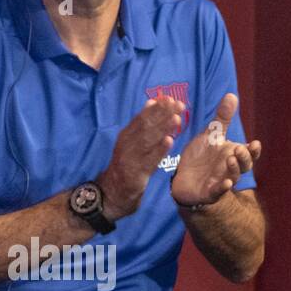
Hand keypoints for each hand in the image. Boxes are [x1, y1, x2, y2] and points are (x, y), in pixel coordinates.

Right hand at [97, 95, 185, 219]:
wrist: (112, 192)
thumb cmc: (126, 164)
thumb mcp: (130, 142)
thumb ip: (141, 125)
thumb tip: (152, 103)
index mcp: (126, 135)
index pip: (141, 118)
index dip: (156, 108)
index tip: (169, 98)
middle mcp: (127, 144)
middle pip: (145, 126)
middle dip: (162, 114)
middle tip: (178, 104)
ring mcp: (130, 158)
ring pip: (148, 141)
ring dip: (162, 129)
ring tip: (176, 118)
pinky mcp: (135, 173)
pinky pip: (149, 160)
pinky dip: (158, 150)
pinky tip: (169, 141)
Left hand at [171, 93, 261, 207]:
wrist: (182, 177)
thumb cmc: (201, 156)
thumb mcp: (210, 135)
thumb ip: (222, 118)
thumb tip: (231, 94)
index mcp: (232, 155)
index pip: (249, 153)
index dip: (254, 150)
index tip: (256, 142)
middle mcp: (230, 169)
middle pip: (244, 166)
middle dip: (244, 158)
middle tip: (239, 148)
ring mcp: (220, 181)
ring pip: (233, 177)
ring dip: (234, 169)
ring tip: (230, 159)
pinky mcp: (208, 192)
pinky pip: (218, 192)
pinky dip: (222, 188)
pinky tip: (226, 183)